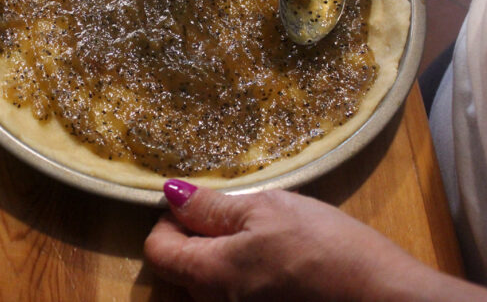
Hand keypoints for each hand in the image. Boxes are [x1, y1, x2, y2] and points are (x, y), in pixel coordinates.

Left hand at [143, 180, 486, 300]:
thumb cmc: (329, 249)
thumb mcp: (270, 210)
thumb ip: (213, 207)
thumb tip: (171, 194)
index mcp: (211, 275)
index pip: (156, 250)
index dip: (169, 220)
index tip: (200, 204)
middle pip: (181, 271)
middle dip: (197, 240)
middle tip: (238, 217)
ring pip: (211, 287)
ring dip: (223, 260)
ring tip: (265, 240)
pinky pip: (238, 299)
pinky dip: (247, 280)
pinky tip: (282, 267)